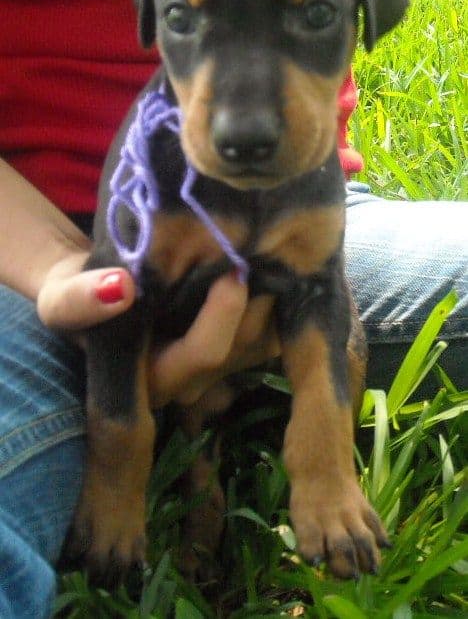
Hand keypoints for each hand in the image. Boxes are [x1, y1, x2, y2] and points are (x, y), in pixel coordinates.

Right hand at [37, 253, 278, 407]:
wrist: (96, 295)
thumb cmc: (77, 299)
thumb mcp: (60, 299)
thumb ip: (79, 300)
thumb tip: (121, 288)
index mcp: (154, 379)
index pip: (203, 355)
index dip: (223, 314)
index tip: (231, 268)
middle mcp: (193, 382)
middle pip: (245, 344)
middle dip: (256, 298)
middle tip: (258, 247)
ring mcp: (220, 367)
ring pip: (266, 336)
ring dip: (272, 295)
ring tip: (269, 251)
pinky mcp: (236, 347)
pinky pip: (273, 326)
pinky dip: (275, 295)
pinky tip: (270, 262)